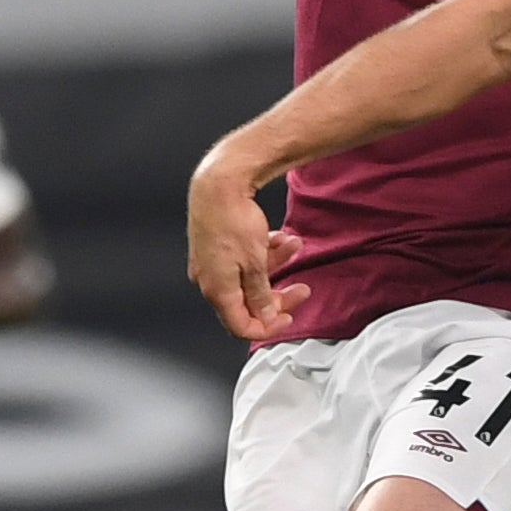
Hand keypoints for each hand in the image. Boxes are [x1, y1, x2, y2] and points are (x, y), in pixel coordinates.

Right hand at [186, 151, 306, 342]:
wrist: (219, 182)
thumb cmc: (232, 219)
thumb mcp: (255, 264)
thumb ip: (260, 295)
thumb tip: (264, 317)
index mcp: (217, 290)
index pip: (241, 326)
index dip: (267, 327)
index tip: (289, 319)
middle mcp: (210, 280)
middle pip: (248, 303)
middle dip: (278, 295)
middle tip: (300, 290)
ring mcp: (212, 262)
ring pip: (250, 276)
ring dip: (276, 264)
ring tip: (292, 246)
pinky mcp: (216, 246)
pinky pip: (244, 259)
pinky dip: (263, 251)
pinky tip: (278, 237)